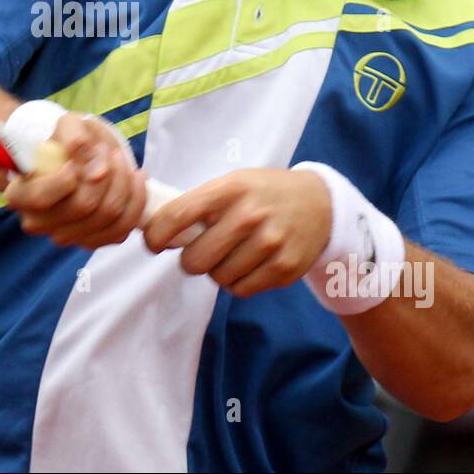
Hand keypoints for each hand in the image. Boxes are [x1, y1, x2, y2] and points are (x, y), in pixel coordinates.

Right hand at [3, 113, 147, 249]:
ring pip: (107, 217)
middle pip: (83, 206)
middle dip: (106, 174)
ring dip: (123, 184)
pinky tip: (134, 179)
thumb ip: (76, 139)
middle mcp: (38, 222)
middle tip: (109, 152)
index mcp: (19, 195)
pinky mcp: (91, 241)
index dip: (66, 178)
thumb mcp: (68, 126)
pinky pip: (122, 229)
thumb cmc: (67, 139)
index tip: (80, 155)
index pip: (42, 197)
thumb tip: (96, 171)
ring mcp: (64, 236)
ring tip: (122, 160)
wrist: (79, 156)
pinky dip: (135, 201)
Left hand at [142, 169, 332, 296]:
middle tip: (200, 251)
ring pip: (217, 278)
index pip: (178, 216)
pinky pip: (240, 289)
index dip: (156, 235)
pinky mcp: (284, 268)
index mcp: (230, 189)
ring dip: (216, 271)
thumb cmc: (263, 194)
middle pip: (195, 259)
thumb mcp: (233, 183)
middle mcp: (249, 215)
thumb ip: (199, 204)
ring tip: (230, 254)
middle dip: (190, 259)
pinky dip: (236, 282)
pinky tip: (246, 265)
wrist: (320, 204)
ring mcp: (269, 243)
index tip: (153, 243)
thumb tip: (155, 229)